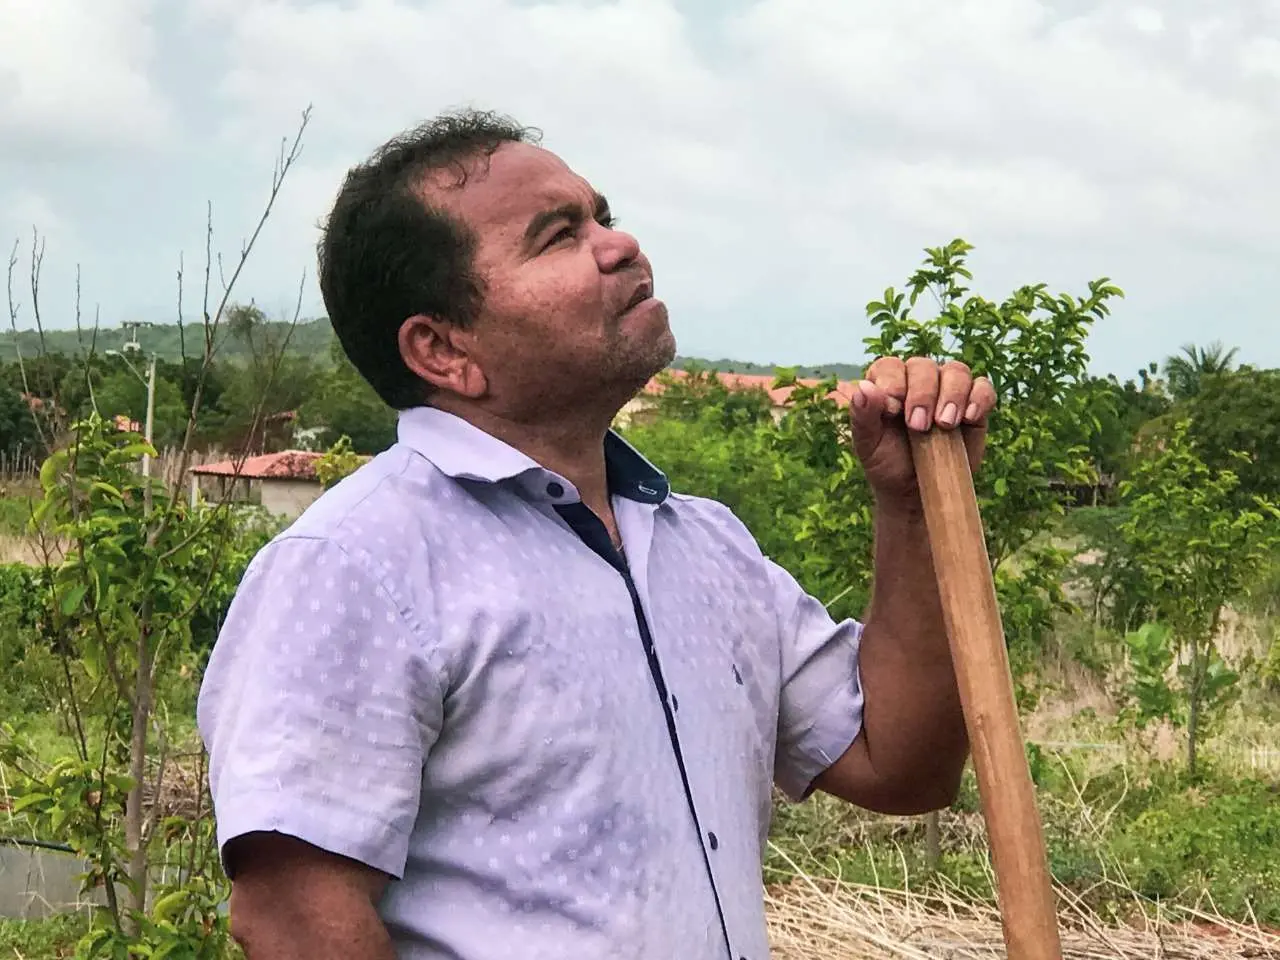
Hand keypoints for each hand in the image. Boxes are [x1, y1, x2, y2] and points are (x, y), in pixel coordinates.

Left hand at [849, 357, 997, 509]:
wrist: (915, 491)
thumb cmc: (886, 462)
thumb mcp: (867, 444)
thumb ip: (863, 415)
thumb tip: (864, 388)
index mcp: (887, 383)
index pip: (890, 366)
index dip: (892, 383)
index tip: (892, 410)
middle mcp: (918, 380)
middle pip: (924, 367)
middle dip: (922, 394)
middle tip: (918, 426)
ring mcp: (948, 390)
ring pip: (956, 372)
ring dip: (952, 395)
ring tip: (944, 424)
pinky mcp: (974, 405)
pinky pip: (983, 389)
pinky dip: (979, 399)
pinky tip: (969, 417)